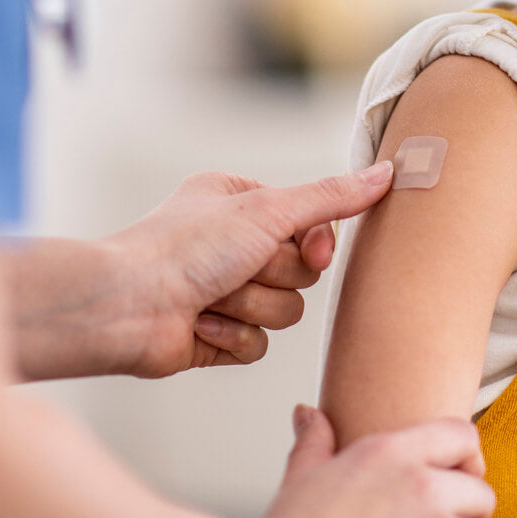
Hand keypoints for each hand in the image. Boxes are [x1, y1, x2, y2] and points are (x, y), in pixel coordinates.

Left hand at [11, 163, 392, 380]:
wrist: (128, 306)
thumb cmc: (185, 247)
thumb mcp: (267, 209)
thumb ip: (331, 197)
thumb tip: (387, 172)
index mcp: (242, 200)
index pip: (313, 222)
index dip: (315, 242)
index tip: (307, 248)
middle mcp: (235, 242)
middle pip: (304, 271)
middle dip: (274, 275)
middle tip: (240, 267)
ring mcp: (227, 289)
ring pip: (286, 310)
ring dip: (252, 306)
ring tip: (212, 296)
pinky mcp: (218, 333)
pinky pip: (259, 344)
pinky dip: (232, 335)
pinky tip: (200, 322)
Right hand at [264, 406, 494, 517]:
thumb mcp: (301, 479)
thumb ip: (315, 441)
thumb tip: (307, 414)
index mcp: (389, 453)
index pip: (463, 434)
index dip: (462, 454)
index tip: (450, 471)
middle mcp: (419, 485)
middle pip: (482, 491)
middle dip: (467, 507)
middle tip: (437, 517)